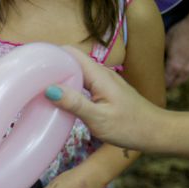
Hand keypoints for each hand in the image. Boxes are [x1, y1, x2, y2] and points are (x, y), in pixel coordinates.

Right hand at [46, 47, 166, 152]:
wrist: (155, 132)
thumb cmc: (129, 127)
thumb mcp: (98, 118)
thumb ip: (74, 103)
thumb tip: (49, 89)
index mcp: (98, 75)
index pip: (71, 53)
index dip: (52, 55)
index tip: (34, 68)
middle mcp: (101, 74)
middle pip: (72, 61)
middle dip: (53, 67)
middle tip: (33, 82)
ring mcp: (104, 82)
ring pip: (77, 72)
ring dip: (61, 78)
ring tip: (42, 91)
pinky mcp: (106, 91)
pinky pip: (83, 83)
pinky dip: (70, 87)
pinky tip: (62, 101)